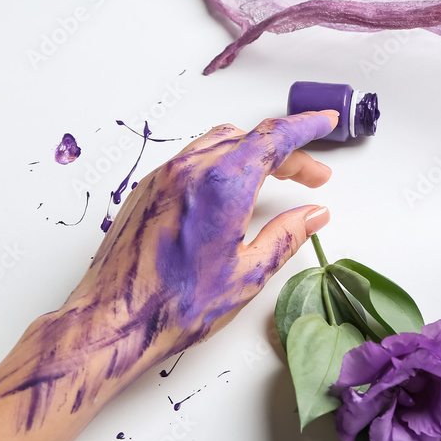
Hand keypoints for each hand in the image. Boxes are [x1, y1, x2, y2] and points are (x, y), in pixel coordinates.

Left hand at [0, 111, 338, 430]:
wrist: (113, 319)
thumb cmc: (176, 304)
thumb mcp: (247, 275)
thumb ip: (286, 237)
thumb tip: (314, 215)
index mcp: (222, 185)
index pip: (273, 138)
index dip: (306, 126)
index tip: (326, 121)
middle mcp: (190, 170)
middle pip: (249, 139)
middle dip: (287, 150)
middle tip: (311, 178)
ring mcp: (164, 177)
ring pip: (220, 144)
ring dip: (254, 153)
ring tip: (276, 179)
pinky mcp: (148, 189)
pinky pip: (194, 158)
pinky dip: (224, 162)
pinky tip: (234, 192)